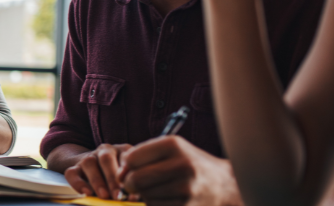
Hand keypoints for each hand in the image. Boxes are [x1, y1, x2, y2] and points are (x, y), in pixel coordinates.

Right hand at [63, 143, 131, 199]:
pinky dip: (78, 183)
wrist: (99, 170)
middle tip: (118, 195)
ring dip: (97, 180)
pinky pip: (71, 172)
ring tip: (104, 196)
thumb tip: (132, 196)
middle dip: (112, 178)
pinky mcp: (75, 167)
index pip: (126, 155)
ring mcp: (89, 158)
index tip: (132, 186)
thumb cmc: (122, 177)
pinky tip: (87, 193)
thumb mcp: (130, 176)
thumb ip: (132, 183)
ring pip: (88, 162)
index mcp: (122, 150)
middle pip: (106, 158)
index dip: (128, 170)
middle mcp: (105, 150)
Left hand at [118, 136, 241, 205]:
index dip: (125, 166)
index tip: (130, 170)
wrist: (225, 185)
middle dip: (130, 184)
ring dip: (146, 196)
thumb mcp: (170, 149)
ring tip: (160, 189)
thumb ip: (142, 155)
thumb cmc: (189, 164)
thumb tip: (119, 175)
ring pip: (145, 197)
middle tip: (134, 184)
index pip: (131, 158)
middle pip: (135, 180)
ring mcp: (187, 189)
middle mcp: (182, 165)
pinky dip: (156, 205)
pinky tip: (167, 199)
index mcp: (173, 145)